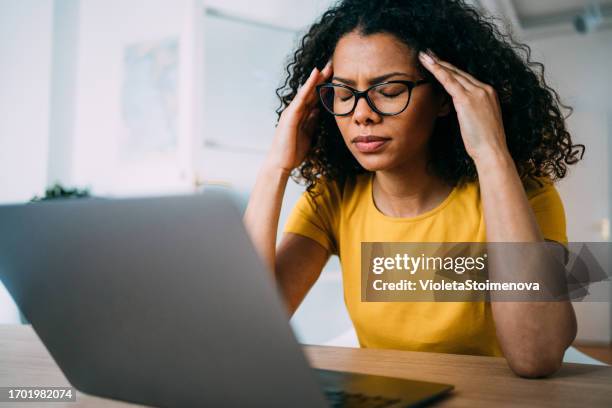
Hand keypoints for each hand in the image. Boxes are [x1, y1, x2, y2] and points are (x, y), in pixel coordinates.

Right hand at [266, 60, 332, 172]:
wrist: (280, 164)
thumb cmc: (292, 152)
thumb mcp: (307, 134)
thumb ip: (312, 122)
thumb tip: (319, 111)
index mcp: (301, 116)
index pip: (314, 97)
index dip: (324, 86)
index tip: (336, 76)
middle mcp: (295, 110)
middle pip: (311, 91)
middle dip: (322, 78)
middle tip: (334, 63)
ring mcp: (292, 112)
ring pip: (307, 91)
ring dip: (317, 77)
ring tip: (327, 65)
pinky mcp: (290, 115)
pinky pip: (302, 97)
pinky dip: (308, 85)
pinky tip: (316, 74)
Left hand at [418, 50, 509, 164]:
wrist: (492, 150)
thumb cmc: (485, 142)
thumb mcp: (480, 121)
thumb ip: (472, 110)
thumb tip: (460, 109)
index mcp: (489, 93)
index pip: (466, 78)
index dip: (451, 70)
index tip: (440, 62)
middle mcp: (484, 89)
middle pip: (459, 72)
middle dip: (443, 63)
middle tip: (428, 54)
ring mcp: (476, 92)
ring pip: (453, 74)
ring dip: (437, 64)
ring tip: (424, 56)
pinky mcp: (466, 99)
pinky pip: (449, 81)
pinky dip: (438, 71)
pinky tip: (428, 64)